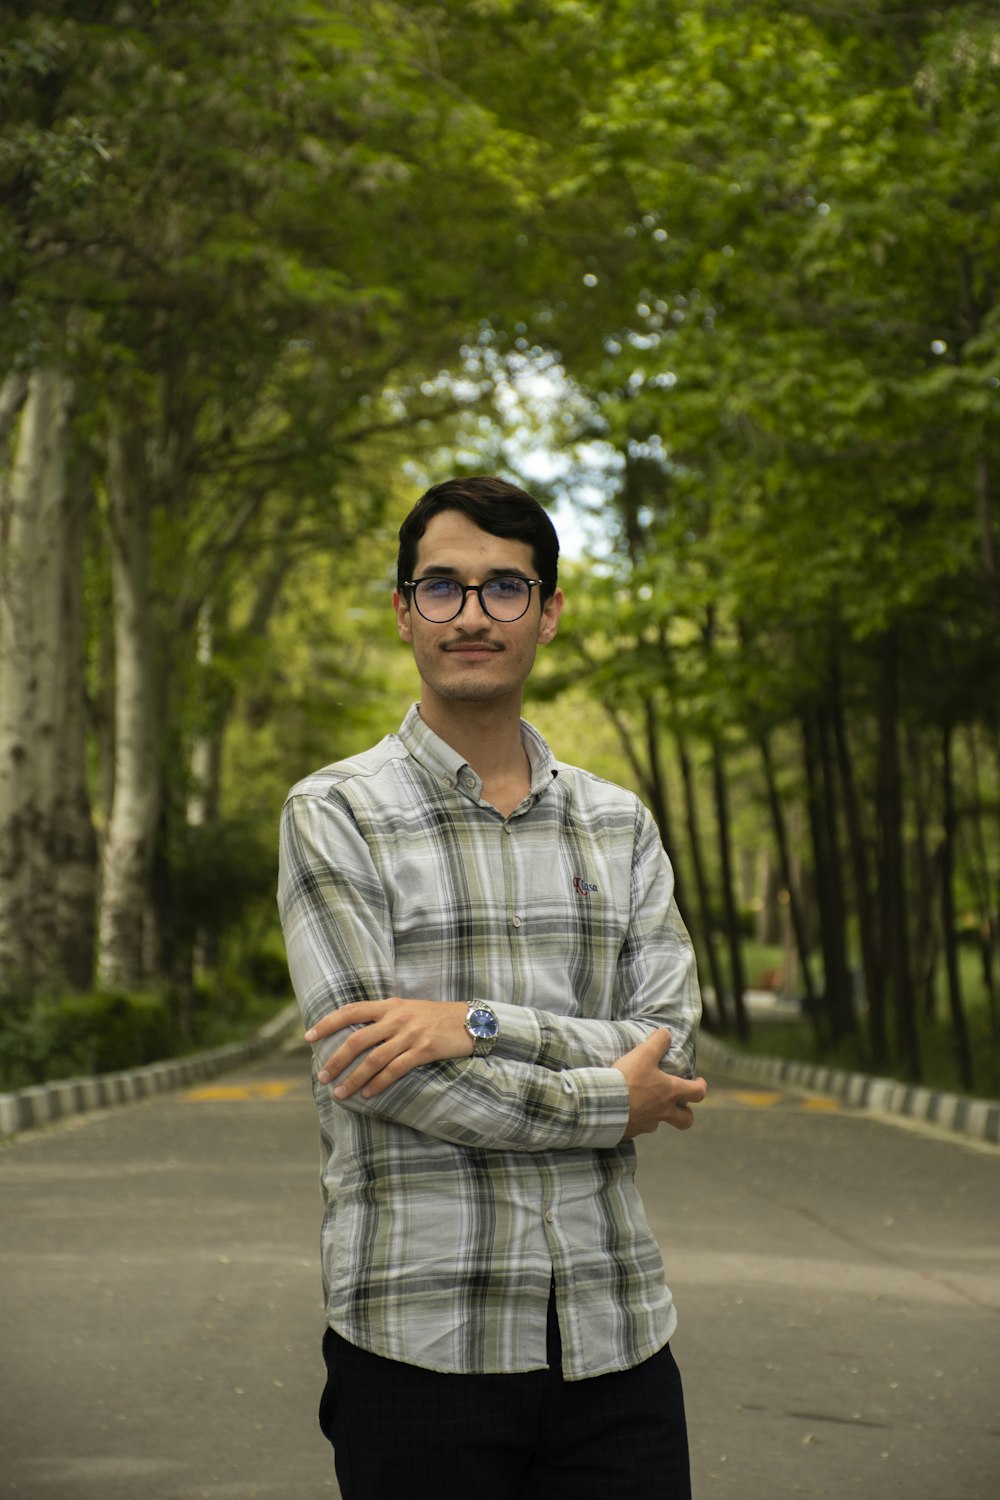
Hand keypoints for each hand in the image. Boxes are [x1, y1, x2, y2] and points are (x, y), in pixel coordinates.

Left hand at [306, 998, 472, 1099]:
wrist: (470, 1020)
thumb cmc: (434, 1017)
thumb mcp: (407, 1009)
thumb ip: (383, 1018)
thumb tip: (354, 1035)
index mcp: (389, 1005)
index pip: (351, 1011)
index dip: (328, 1023)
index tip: (308, 1037)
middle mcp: (397, 1017)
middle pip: (357, 1040)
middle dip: (336, 1060)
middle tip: (322, 1076)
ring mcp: (410, 1034)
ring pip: (373, 1059)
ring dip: (353, 1078)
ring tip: (340, 1093)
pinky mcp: (423, 1050)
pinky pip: (395, 1070)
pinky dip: (378, 1083)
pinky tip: (367, 1094)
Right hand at [612, 1029, 707, 1138]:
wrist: (603, 1103)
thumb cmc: (628, 1079)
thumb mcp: (644, 1054)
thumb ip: (658, 1042)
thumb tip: (667, 1033)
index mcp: (670, 1093)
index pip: (698, 1093)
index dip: (701, 1087)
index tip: (698, 1082)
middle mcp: (663, 1111)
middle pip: (685, 1120)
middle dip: (686, 1113)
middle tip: (681, 1105)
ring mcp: (647, 1124)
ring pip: (659, 1122)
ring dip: (656, 1115)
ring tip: (645, 1103)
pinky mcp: (631, 1131)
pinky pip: (638, 1127)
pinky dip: (635, 1119)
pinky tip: (624, 1110)